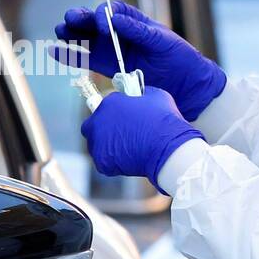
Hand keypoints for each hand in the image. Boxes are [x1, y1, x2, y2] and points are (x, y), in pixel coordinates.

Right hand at [54, 0, 225, 120]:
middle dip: (80, 19)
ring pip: (86, 40)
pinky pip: (85, 60)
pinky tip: (55, 52)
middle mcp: (120, 34)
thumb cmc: (180, 59)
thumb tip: (113, 19)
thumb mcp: (162, 41)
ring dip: (71, 35)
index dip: (104, 15)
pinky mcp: (108, 69)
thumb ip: (138, 31)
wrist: (187, 88)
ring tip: (60, 32)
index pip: (112, 12)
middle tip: (70, 20)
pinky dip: (70, 56)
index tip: (103, 26)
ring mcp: (112, 51)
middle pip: (93, 23)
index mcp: (134, 21)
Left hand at [81, 86, 204, 189]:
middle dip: (100, 130)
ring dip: (106, 147)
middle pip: (91, 126)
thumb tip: (139, 96)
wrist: (168, 147)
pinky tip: (126, 161)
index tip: (121, 119)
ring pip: (96, 146)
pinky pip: (103, 163)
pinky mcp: (102, 162)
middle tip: (116, 135)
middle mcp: (98, 122)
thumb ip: (141, 95)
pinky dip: (112, 163)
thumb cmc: (164, 120)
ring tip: (125, 151)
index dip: (113, 114)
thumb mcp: (155, 96)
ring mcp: (98, 143)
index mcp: (109, 103)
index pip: (104, 107)